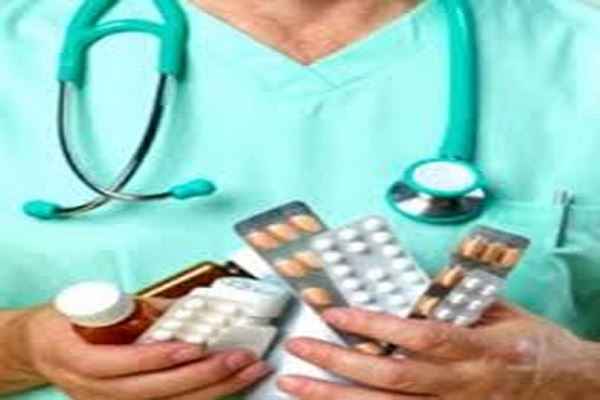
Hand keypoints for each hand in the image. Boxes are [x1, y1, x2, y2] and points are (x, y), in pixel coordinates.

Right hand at [21, 304, 271, 398]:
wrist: (41, 350)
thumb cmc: (65, 324)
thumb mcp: (91, 304)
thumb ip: (136, 308)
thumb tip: (183, 304)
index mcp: (78, 359)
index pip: (119, 365)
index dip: (157, 357)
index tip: (191, 346)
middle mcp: (94, 391)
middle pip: (151, 392)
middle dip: (201, 375)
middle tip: (237, 357)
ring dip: (212, 388)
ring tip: (246, 371)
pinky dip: (202, 396)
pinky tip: (229, 384)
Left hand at [278, 303, 599, 399]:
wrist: (572, 388)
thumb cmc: (539, 347)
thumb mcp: (507, 314)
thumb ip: (458, 301)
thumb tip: (413, 287)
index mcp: (479, 349)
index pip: (420, 336)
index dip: (377, 324)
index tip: (338, 312)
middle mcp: (462, 384)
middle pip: (392, 377)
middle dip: (339, 363)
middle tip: (299, 348)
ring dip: (335, 397)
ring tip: (296, 384)